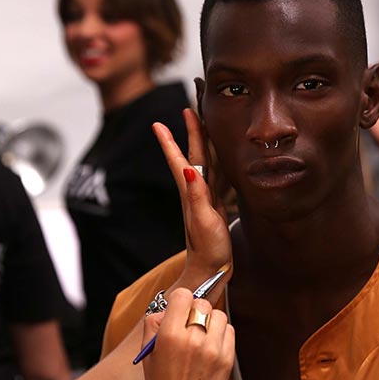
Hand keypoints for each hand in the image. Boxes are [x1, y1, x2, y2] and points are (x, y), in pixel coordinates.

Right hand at [141, 287, 233, 379]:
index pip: (183, 295)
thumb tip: (170, 307)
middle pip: (202, 304)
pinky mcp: (227, 359)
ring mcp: (213, 350)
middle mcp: (194, 340)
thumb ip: (154, 323)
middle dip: (195, 311)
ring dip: (210, 321)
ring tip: (201, 336)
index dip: (180, 301)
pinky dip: (221, 334)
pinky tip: (210, 346)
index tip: (180, 309)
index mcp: (170, 335)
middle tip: (189, 326)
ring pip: (219, 315)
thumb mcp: (147, 352)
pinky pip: (229, 331)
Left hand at [153, 109, 232, 297]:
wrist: (211, 270)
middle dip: (192, 132)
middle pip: (194, 155)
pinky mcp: (215, 206)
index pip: (179, 160)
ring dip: (203, 145)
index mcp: (191, 192)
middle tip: (189, 109)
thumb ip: (197, 195)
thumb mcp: (203, 220)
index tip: (158, 123)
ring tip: (204, 127)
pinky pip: (216, 177)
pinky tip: (220, 159)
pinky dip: (217, 163)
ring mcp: (205, 199)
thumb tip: (189, 168)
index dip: (170, 142)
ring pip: (205, 164)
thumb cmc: (207, 248)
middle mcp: (196, 192)